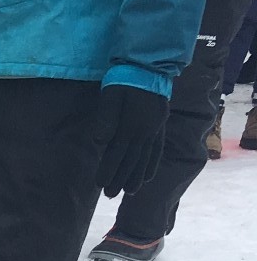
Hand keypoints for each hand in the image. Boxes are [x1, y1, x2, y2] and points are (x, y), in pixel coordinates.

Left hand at [94, 83, 168, 197]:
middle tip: (110, 195)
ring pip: (145, 158)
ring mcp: (155, 129)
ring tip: (130, 192)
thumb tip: (99, 142)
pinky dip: (152, 164)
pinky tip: (148, 176)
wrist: (150, 65)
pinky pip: (157, 149)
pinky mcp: (160, 125)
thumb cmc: (125, 79)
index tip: (100, 185)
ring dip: (137, 176)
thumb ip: (105, 119)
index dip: (108, 170)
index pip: (117, 153)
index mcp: (131, 124)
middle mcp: (145, 131)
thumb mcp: (110, 95)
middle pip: (132, 160)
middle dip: (121, 179)